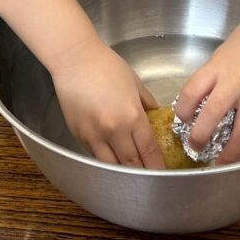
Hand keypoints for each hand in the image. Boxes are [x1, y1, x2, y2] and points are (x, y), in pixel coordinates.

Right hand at [49, 37, 164, 168]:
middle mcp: (114, 130)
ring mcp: (94, 136)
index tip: (163, 172)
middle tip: (151, 178)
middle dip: (143, 173)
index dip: (157, 165)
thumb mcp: (135, 83)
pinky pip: (95, 155)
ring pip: (112, 166)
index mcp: (132, 116)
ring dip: (123, 171)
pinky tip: (112, 157)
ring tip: (132, 173)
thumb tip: (156, 118)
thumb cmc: (106, 66)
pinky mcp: (79, 136)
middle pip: (132, 164)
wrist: (75, 60)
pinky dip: (105, 159)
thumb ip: (147, 104)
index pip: (149, 151)